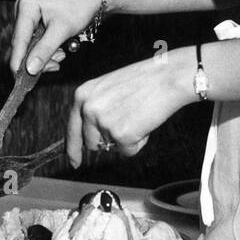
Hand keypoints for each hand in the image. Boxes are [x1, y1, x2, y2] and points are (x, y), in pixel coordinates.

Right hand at [10, 0, 105, 76]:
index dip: (18, 61)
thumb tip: (29, 69)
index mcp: (26, 6)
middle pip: (23, 45)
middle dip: (38, 59)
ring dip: (45, 55)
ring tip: (62, 55)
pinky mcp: (35, 21)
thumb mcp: (62, 30)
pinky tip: (59, 50)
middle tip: (54, 66)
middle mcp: (23, 9)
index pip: (18, 40)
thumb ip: (44, 50)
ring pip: (30, 46)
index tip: (19, 80)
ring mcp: (28, 15)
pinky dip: (47, 50)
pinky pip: (35, 42)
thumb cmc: (79, 7)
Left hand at [66, 50, 194, 167]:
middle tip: (127, 121)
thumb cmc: (143, 80)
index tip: (74, 162)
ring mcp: (103, 122)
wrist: (167, 77)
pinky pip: (127, 151)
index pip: (72, 128)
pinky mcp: (120, 135)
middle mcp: (88, 109)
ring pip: (111, 148)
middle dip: (108, 140)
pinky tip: (144, 123)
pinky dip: (139, 143)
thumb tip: (93, 134)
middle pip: (91, 143)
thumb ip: (95, 108)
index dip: (73, 148)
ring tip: (137, 117)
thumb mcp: (107, 88)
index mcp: (83, 94)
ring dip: (125, 139)